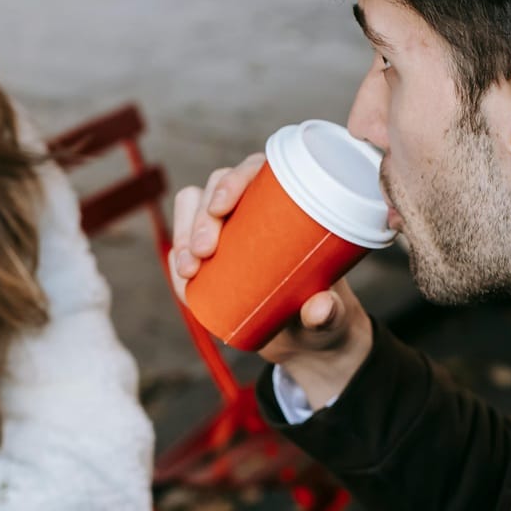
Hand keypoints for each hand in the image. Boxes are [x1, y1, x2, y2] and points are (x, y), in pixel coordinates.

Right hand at [170, 155, 371, 406]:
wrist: (308, 340)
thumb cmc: (326, 313)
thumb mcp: (332, 315)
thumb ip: (329, 312)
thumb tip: (319, 309)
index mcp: (287, 201)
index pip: (255, 171)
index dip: (233, 180)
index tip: (221, 208)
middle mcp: (254, 206)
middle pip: (216, 189)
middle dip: (201, 216)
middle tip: (205, 252)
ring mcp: (229, 229)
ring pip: (192, 210)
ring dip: (184, 234)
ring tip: (190, 269)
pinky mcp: (210, 256)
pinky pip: (185, 245)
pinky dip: (178, 256)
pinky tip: (183, 275)